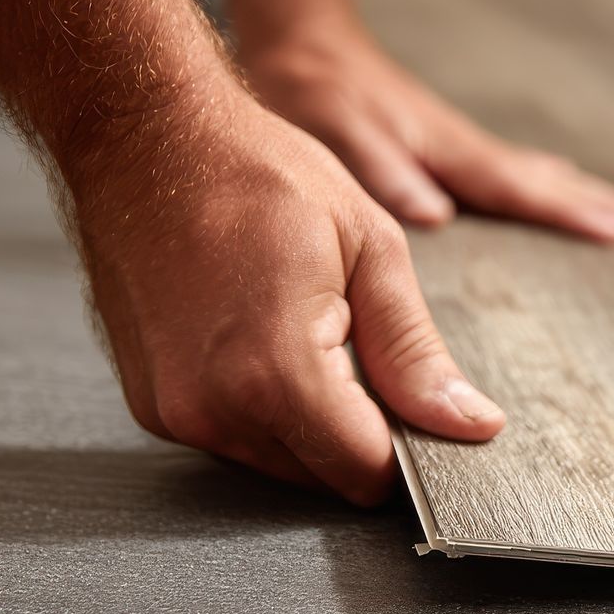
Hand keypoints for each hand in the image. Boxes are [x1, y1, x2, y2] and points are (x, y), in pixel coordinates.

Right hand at [60, 82, 503, 503]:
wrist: (142, 135)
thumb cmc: (254, 171)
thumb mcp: (369, 250)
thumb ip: (417, 354)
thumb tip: (470, 425)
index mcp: (277, 374)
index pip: (366, 472)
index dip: (408, 448)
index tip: (419, 404)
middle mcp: (214, 410)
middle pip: (324, 478)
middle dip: (359, 432)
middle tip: (357, 344)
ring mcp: (174, 413)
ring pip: (281, 463)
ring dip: (310, 422)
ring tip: (305, 328)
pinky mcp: (151, 407)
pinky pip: (234, 438)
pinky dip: (262, 409)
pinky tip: (262, 338)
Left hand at [238, 24, 613, 243]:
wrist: (305, 42)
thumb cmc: (317, 94)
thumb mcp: (339, 136)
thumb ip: (385, 173)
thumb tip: (435, 215)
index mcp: (448, 153)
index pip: (521, 190)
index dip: (571, 214)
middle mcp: (465, 149)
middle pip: (548, 182)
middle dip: (602, 206)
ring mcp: (461, 144)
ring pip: (540, 174)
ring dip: (586, 195)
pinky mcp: (448, 143)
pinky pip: (516, 170)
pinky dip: (549, 180)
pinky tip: (557, 180)